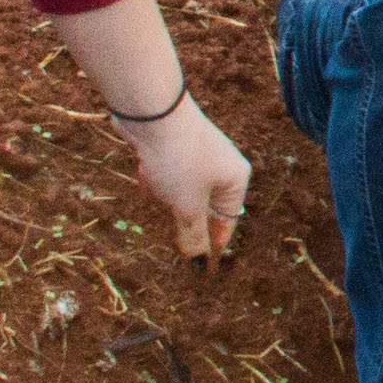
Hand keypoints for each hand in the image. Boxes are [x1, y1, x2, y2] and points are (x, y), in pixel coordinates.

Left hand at [121, 98, 251, 261]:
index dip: (214, 243)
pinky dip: (157, 179)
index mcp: (235, 180)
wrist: (155, 116)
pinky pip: (169, 174)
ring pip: (183, 190)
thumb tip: (198, 263)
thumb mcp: (186, 206)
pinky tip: (146, 173)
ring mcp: (199, 155)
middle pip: (204, 205)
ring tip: (156, 189)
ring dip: (166, 196)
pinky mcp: (177, 146)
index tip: (202, 266)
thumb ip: (193, 234)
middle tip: (168, 227)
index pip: (228, 221)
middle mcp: (223, 166)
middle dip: (182, 215)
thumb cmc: (179, 162)